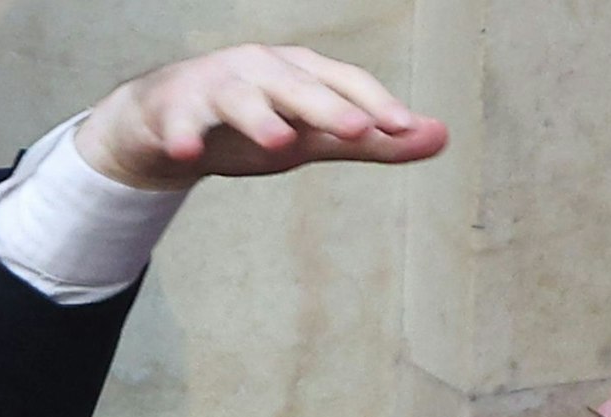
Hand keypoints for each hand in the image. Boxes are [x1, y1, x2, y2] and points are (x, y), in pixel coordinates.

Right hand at [75, 44, 447, 189]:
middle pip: (299, 85)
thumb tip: (441, 136)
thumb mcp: (317, 137)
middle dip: (327, 107)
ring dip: (259, 118)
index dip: (375, 103)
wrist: (170, 129)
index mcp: (302, 72)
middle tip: (357, 131)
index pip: (346, 82)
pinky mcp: (174, 109)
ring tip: (279, 143)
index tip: (406, 128)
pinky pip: (180, 121)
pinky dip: (183, 133)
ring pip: (241, 97)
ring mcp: (216, 84)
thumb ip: (375, 141)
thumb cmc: (255, 125)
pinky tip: (188, 152)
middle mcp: (262, 69)